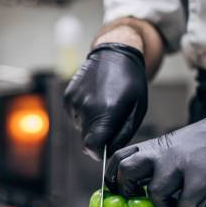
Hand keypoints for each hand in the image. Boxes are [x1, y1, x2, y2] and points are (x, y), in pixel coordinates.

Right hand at [64, 42, 147, 159]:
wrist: (114, 52)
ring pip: (81, 128)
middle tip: (110, 122)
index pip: (93, 147)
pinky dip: (84, 113)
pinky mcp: (68, 97)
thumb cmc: (130, 81)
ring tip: (103, 105)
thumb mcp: (137, 109)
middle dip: (97, 137)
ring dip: (91, 123)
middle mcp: (87, 108)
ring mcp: (75, 102)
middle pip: (86, 139)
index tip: (105, 150)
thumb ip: (123, 134)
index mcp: (107, 112)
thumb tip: (109, 151)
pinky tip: (94, 99)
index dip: (99, 153)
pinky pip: (75, 116)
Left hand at [106, 106, 205, 206]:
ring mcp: (181, 166)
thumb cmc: (205, 141)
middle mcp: (162, 154)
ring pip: (154, 192)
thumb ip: (154, 161)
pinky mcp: (201, 179)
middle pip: (126, 171)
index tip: (116, 189)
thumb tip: (137, 187)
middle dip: (127, 190)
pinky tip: (190, 206)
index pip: (118, 157)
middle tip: (138, 199)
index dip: (112, 176)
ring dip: (160, 205)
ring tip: (170, 205)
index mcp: (154, 146)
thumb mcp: (171, 144)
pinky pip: (183, 205)